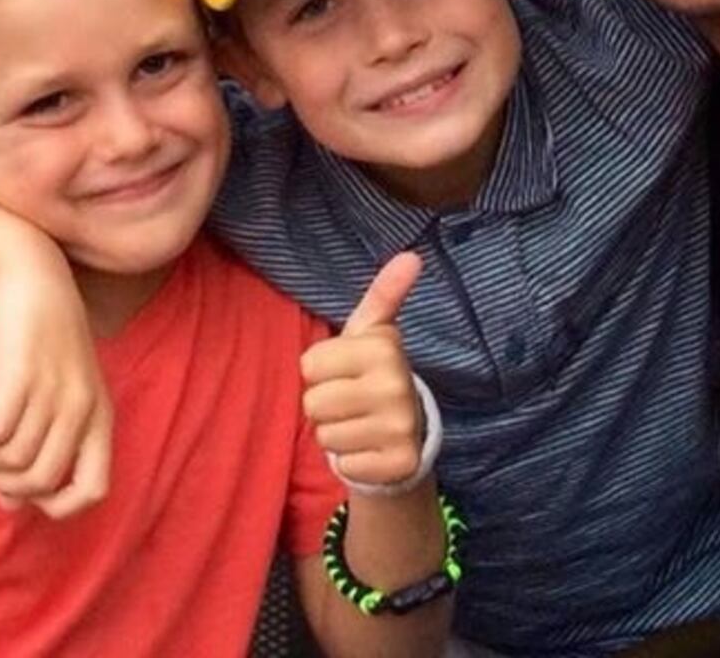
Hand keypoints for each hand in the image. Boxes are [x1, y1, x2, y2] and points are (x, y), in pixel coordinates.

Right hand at [0, 253, 112, 518]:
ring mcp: (56, 389)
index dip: (59, 506)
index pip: (95, 489)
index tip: (26, 493)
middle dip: (9, 484)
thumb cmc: (46, 341)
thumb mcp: (58, 393)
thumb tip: (11, 506)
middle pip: (44, 481)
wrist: (37, 277)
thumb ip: (43, 444)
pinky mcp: (25, 372)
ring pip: (16, 460)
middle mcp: (83, 406)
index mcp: (99, 415)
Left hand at [300, 251, 423, 489]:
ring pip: (326, 436)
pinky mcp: (399, 463)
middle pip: (313, 402)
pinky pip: (345, 465)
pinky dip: (352, 460)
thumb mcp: (373, 332)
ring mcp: (400, 426)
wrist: (408, 430)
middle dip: (324, 404)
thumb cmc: (374, 372)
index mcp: (384, 346)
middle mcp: (396, 384)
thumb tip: (411, 255)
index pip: (309, 364)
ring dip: (337, 432)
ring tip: (360, 422)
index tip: (346, 371)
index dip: (320, 370)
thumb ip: (385, 292)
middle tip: (351, 400)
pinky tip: (370, 447)